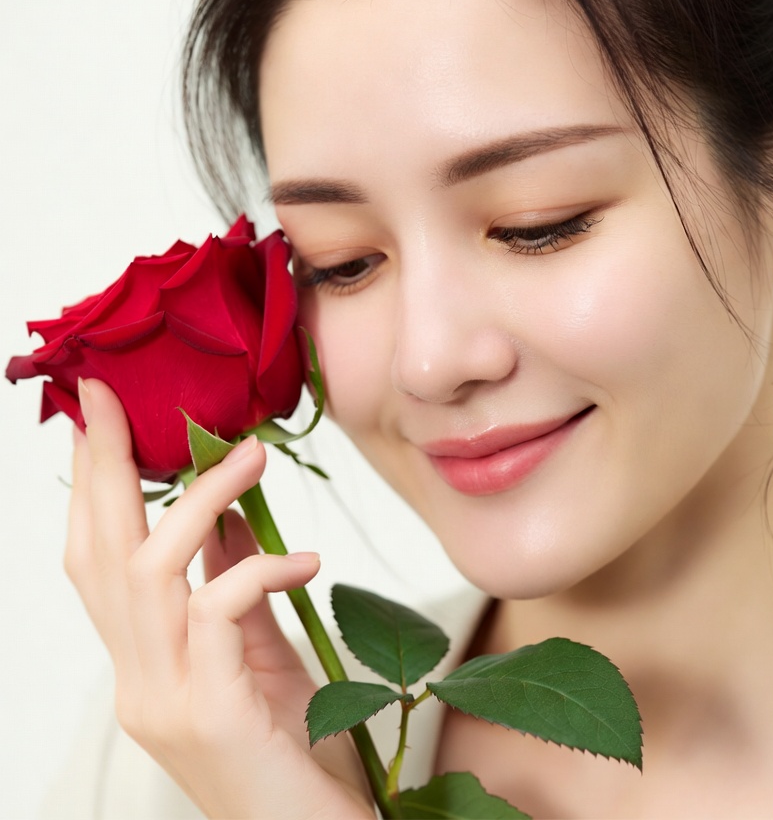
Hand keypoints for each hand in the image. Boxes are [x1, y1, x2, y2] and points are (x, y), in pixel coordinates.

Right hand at [65, 378, 373, 818]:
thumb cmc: (293, 749)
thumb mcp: (256, 653)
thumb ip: (233, 588)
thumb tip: (226, 513)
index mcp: (143, 665)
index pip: (94, 562)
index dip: (90, 487)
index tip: (99, 417)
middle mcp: (138, 684)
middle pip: (97, 557)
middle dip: (102, 470)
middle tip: (117, 401)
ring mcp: (167, 702)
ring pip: (148, 573)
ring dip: (198, 501)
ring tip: (251, 457)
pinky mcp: (212, 714)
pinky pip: (217, 612)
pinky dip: (256, 569)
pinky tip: (304, 561)